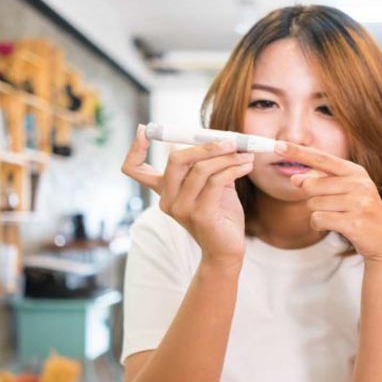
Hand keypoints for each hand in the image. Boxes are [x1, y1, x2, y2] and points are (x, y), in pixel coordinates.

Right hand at [122, 124, 253, 265]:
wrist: (227, 251)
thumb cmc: (220, 216)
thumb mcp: (213, 185)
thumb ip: (211, 163)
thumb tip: (223, 138)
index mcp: (164, 190)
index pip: (134, 169)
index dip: (134, 148)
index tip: (144, 130)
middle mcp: (167, 200)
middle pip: (175, 160)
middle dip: (205, 146)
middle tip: (231, 141)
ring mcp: (181, 209)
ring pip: (201, 169)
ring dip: (228, 158)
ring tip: (246, 156)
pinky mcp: (200, 215)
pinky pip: (216, 182)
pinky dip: (234, 169)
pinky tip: (246, 167)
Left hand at [275, 142, 381, 262]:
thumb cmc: (359, 212)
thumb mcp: (344, 191)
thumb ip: (320, 182)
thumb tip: (295, 179)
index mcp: (355, 171)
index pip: (321, 158)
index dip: (299, 152)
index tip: (278, 145)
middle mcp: (358, 183)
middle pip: (311, 185)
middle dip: (311, 198)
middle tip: (329, 206)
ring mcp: (358, 203)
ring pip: (313, 205)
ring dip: (317, 213)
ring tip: (336, 217)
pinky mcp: (354, 222)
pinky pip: (318, 219)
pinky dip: (319, 224)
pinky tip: (334, 226)